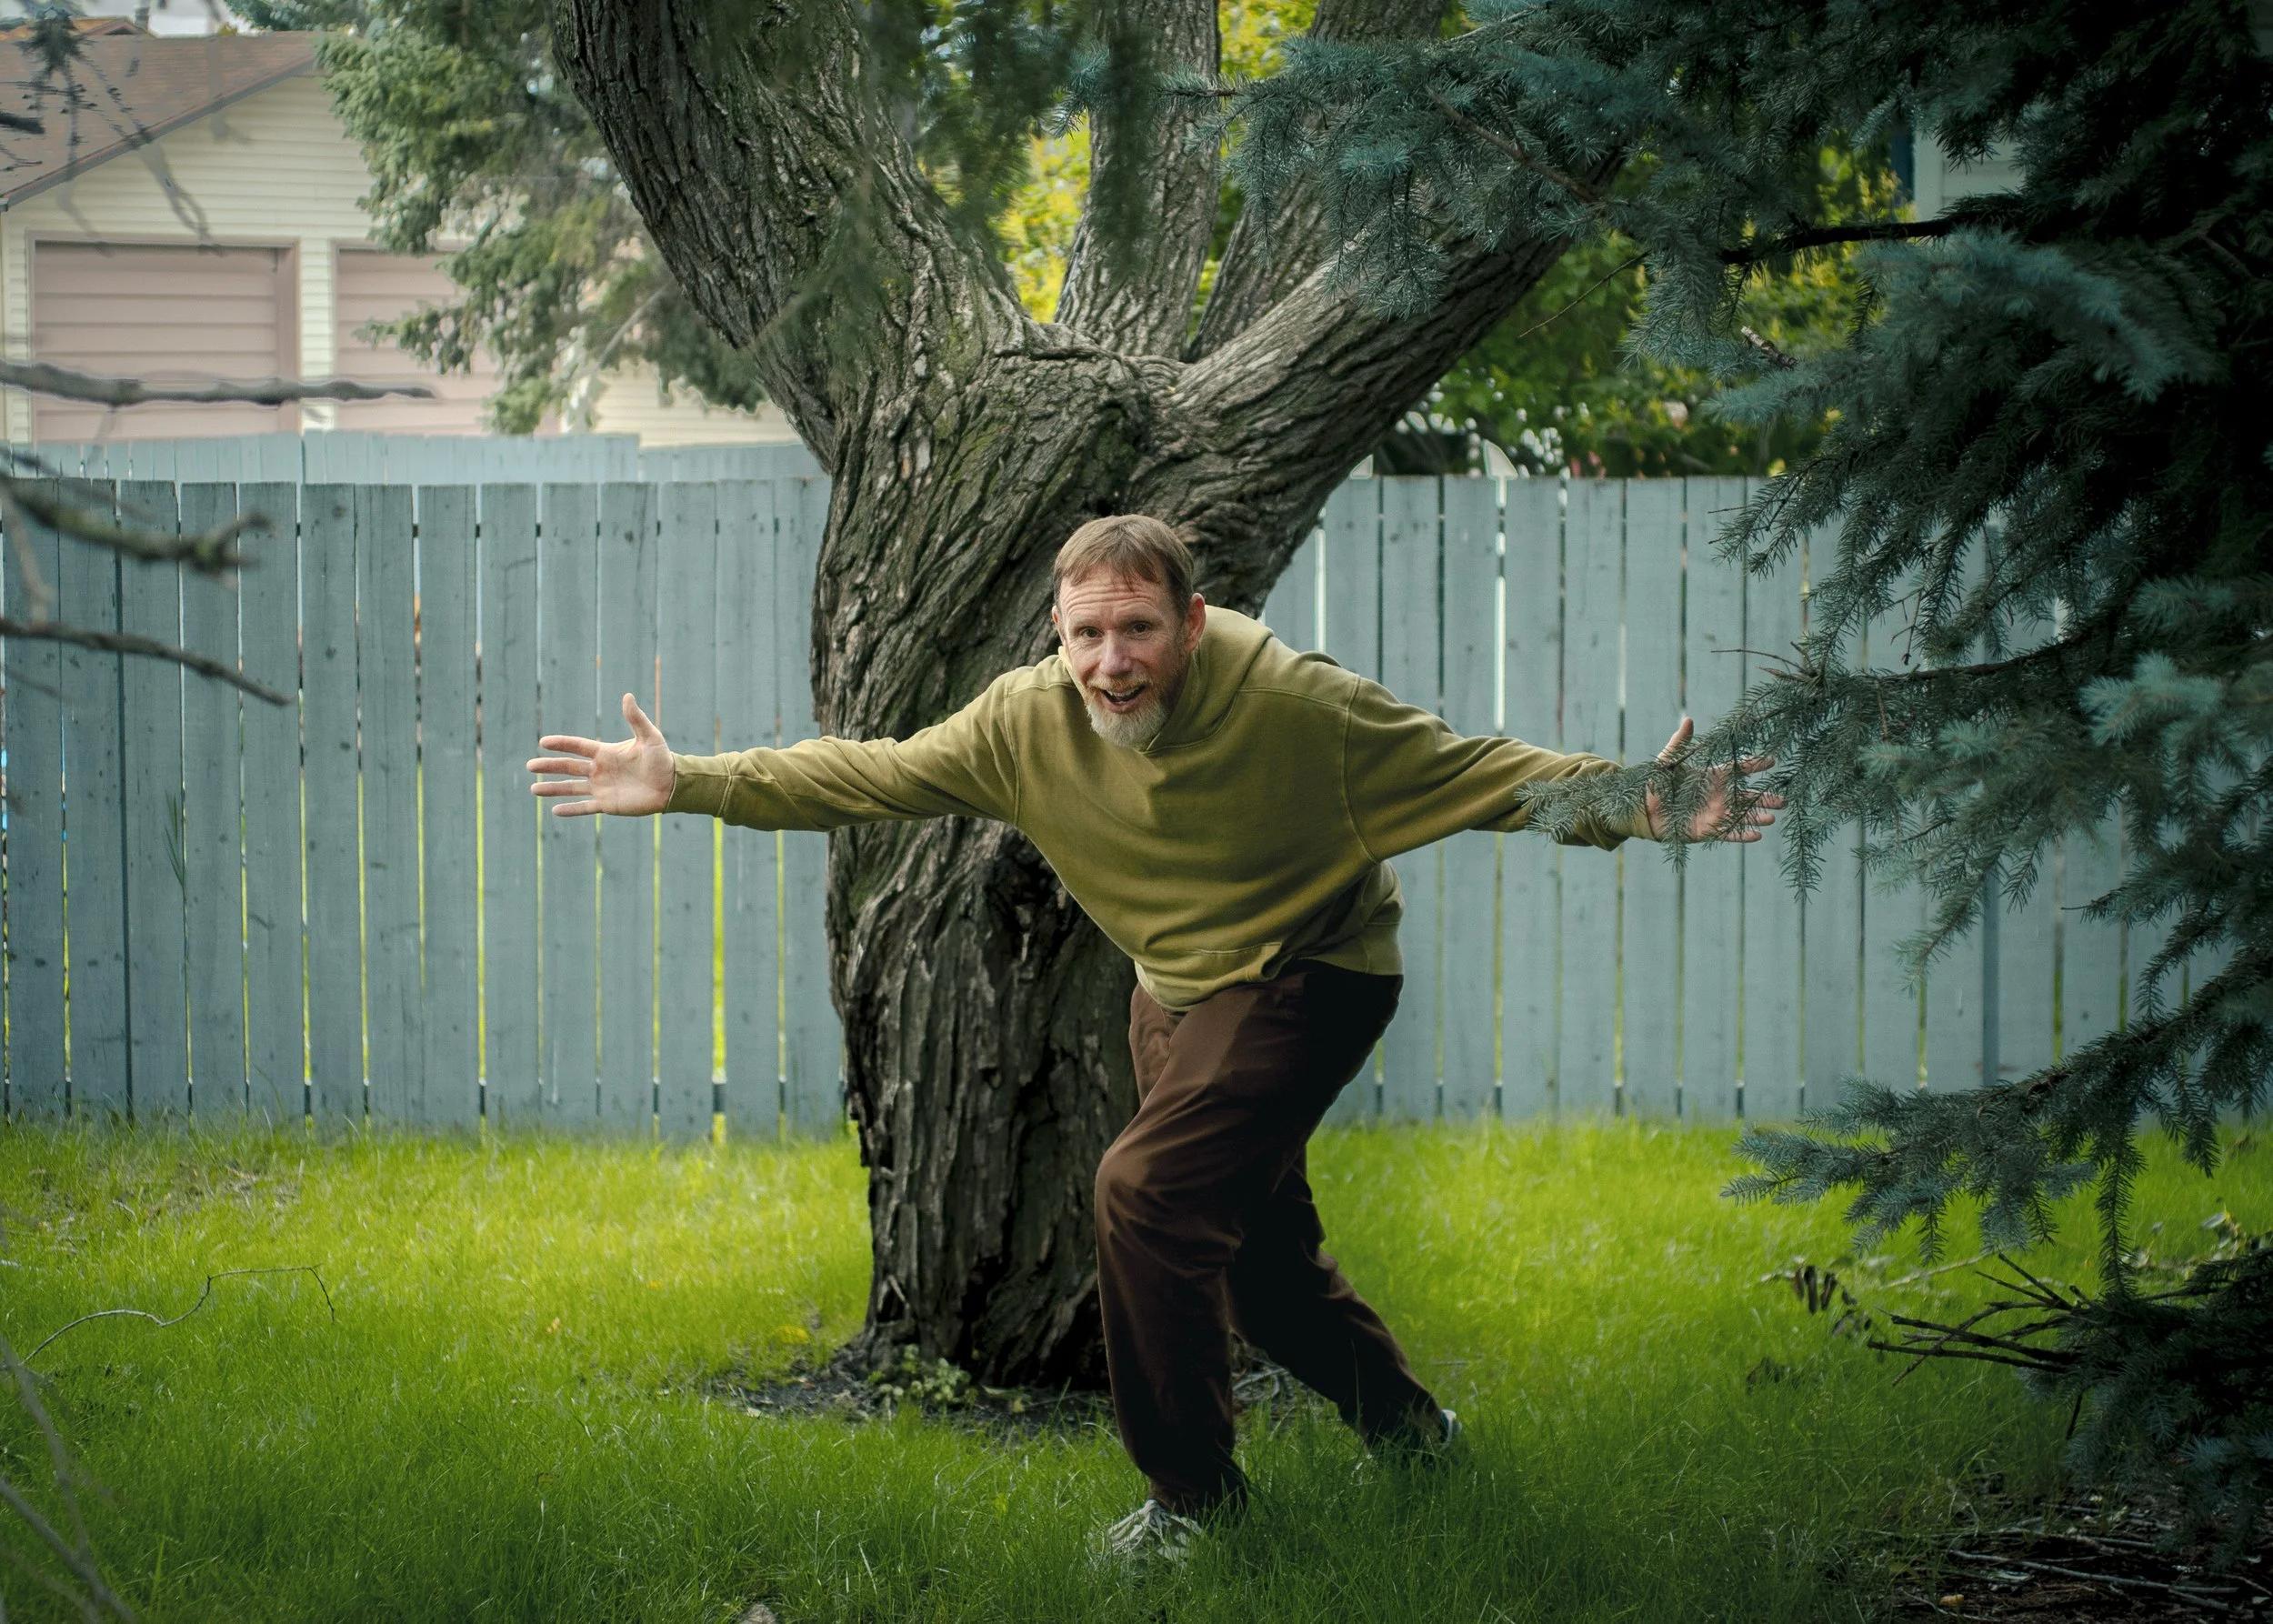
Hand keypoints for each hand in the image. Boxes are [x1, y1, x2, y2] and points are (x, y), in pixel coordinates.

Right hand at [528, 692, 674, 817]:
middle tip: (529, 765)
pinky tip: (554, 810)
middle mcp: (599, 770)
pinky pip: (585, 807)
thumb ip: (636, 719)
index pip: (578, 747)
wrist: (671, 784)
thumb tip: (627, 696)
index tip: (543, 742)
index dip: (561, 744)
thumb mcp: (650, 737)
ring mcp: (602, 788)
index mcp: (606, 753)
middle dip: (549, 766)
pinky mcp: (608, 804)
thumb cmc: (662, 759)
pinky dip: (571, 810)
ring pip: (571, 788)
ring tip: (533, 789)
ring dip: (553, 789)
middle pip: (568, 767)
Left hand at [1643, 717, 1783, 842]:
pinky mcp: (1707, 831)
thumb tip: (1688, 720)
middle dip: (1765, 797)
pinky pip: (1728, 833)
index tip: (1772, 761)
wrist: (1641, 809)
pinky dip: (1742, 834)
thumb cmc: (1655, 783)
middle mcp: (1718, 795)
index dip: (1755, 765)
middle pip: (1747, 796)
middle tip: (1782, 799)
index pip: (1738, 769)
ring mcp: (1714, 813)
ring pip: (1741, 815)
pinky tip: (1757, 835)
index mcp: (1712, 776)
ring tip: (1772, 817)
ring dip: (1757, 816)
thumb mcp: (1667, 762)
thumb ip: (1680, 743)